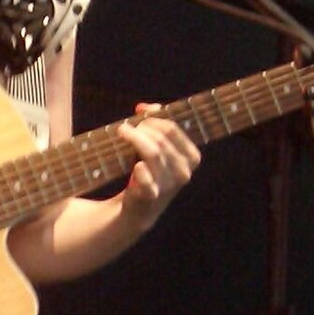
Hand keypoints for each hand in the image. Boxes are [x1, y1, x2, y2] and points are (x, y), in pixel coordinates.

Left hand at [118, 103, 200, 231]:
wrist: (139, 207)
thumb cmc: (149, 170)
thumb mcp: (157, 145)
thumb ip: (153, 122)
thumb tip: (144, 107)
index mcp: (191, 157)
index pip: (171, 128)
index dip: (152, 120)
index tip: (138, 119)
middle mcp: (184, 172)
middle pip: (160, 138)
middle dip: (140, 129)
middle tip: (125, 129)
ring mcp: (169, 185)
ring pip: (152, 152)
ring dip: (134, 138)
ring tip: (122, 133)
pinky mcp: (152, 195)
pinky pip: (145, 176)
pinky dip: (139, 170)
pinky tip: (135, 166)